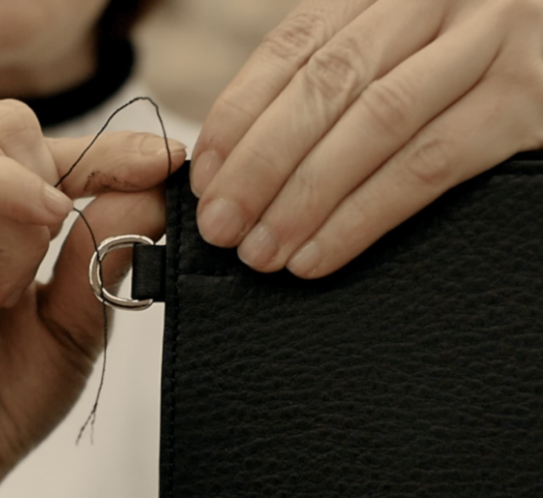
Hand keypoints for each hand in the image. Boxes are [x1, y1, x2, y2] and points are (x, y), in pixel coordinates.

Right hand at [0, 100, 183, 497]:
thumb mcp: (74, 324)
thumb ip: (104, 254)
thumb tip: (152, 190)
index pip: (45, 146)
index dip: (111, 149)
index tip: (167, 163)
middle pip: (11, 127)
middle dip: (65, 178)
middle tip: (60, 256)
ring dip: (27, 210)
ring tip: (17, 288)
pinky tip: (7, 274)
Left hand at [192, 0, 542, 277]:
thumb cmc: (464, 54)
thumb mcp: (398, 45)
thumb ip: (336, 81)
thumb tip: (243, 159)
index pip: (292, 47)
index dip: (240, 115)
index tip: (206, 176)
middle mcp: (434, 1)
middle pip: (325, 85)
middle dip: (260, 164)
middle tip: (220, 224)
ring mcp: (487, 42)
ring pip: (372, 125)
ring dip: (304, 198)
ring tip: (261, 250)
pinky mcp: (527, 100)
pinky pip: (429, 166)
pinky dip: (364, 215)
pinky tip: (320, 253)